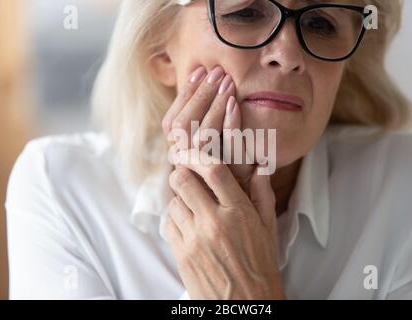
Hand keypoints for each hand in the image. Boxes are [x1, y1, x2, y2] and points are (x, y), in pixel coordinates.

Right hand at [161, 65, 254, 191]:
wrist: (238, 217)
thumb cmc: (226, 179)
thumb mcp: (211, 151)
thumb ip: (202, 126)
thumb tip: (201, 86)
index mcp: (180, 157)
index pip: (173, 123)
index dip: (185, 97)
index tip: (198, 72)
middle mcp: (188, 166)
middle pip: (183, 127)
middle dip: (199, 96)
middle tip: (215, 72)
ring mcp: (208, 174)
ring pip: (202, 137)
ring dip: (213, 106)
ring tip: (226, 83)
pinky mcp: (231, 180)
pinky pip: (228, 150)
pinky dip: (230, 125)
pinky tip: (234, 105)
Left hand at [164, 148, 284, 299]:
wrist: (247, 303)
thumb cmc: (260, 265)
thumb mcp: (269, 228)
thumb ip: (262, 195)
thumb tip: (261, 167)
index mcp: (238, 213)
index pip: (213, 171)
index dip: (197, 155)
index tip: (189, 152)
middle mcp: (213, 223)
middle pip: (182, 180)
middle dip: (182, 172)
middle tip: (187, 174)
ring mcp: (194, 239)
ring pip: (173, 202)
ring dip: (180, 198)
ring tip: (192, 205)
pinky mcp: (182, 254)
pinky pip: (168, 224)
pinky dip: (175, 219)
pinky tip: (188, 224)